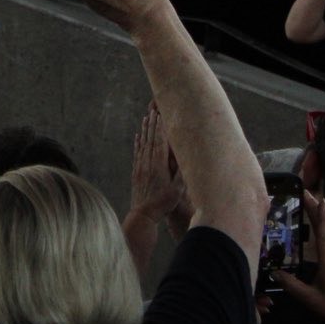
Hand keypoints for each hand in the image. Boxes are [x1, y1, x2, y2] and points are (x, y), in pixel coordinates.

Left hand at [128, 104, 186, 223]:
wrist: (143, 214)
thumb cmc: (163, 203)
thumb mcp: (177, 190)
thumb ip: (181, 174)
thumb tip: (188, 158)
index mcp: (158, 165)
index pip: (160, 142)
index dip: (160, 127)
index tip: (161, 114)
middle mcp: (147, 163)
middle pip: (150, 139)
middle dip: (152, 123)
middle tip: (153, 109)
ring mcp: (140, 166)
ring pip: (143, 143)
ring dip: (145, 129)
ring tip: (146, 117)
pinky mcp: (136, 171)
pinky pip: (137, 152)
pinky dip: (138, 142)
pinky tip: (139, 135)